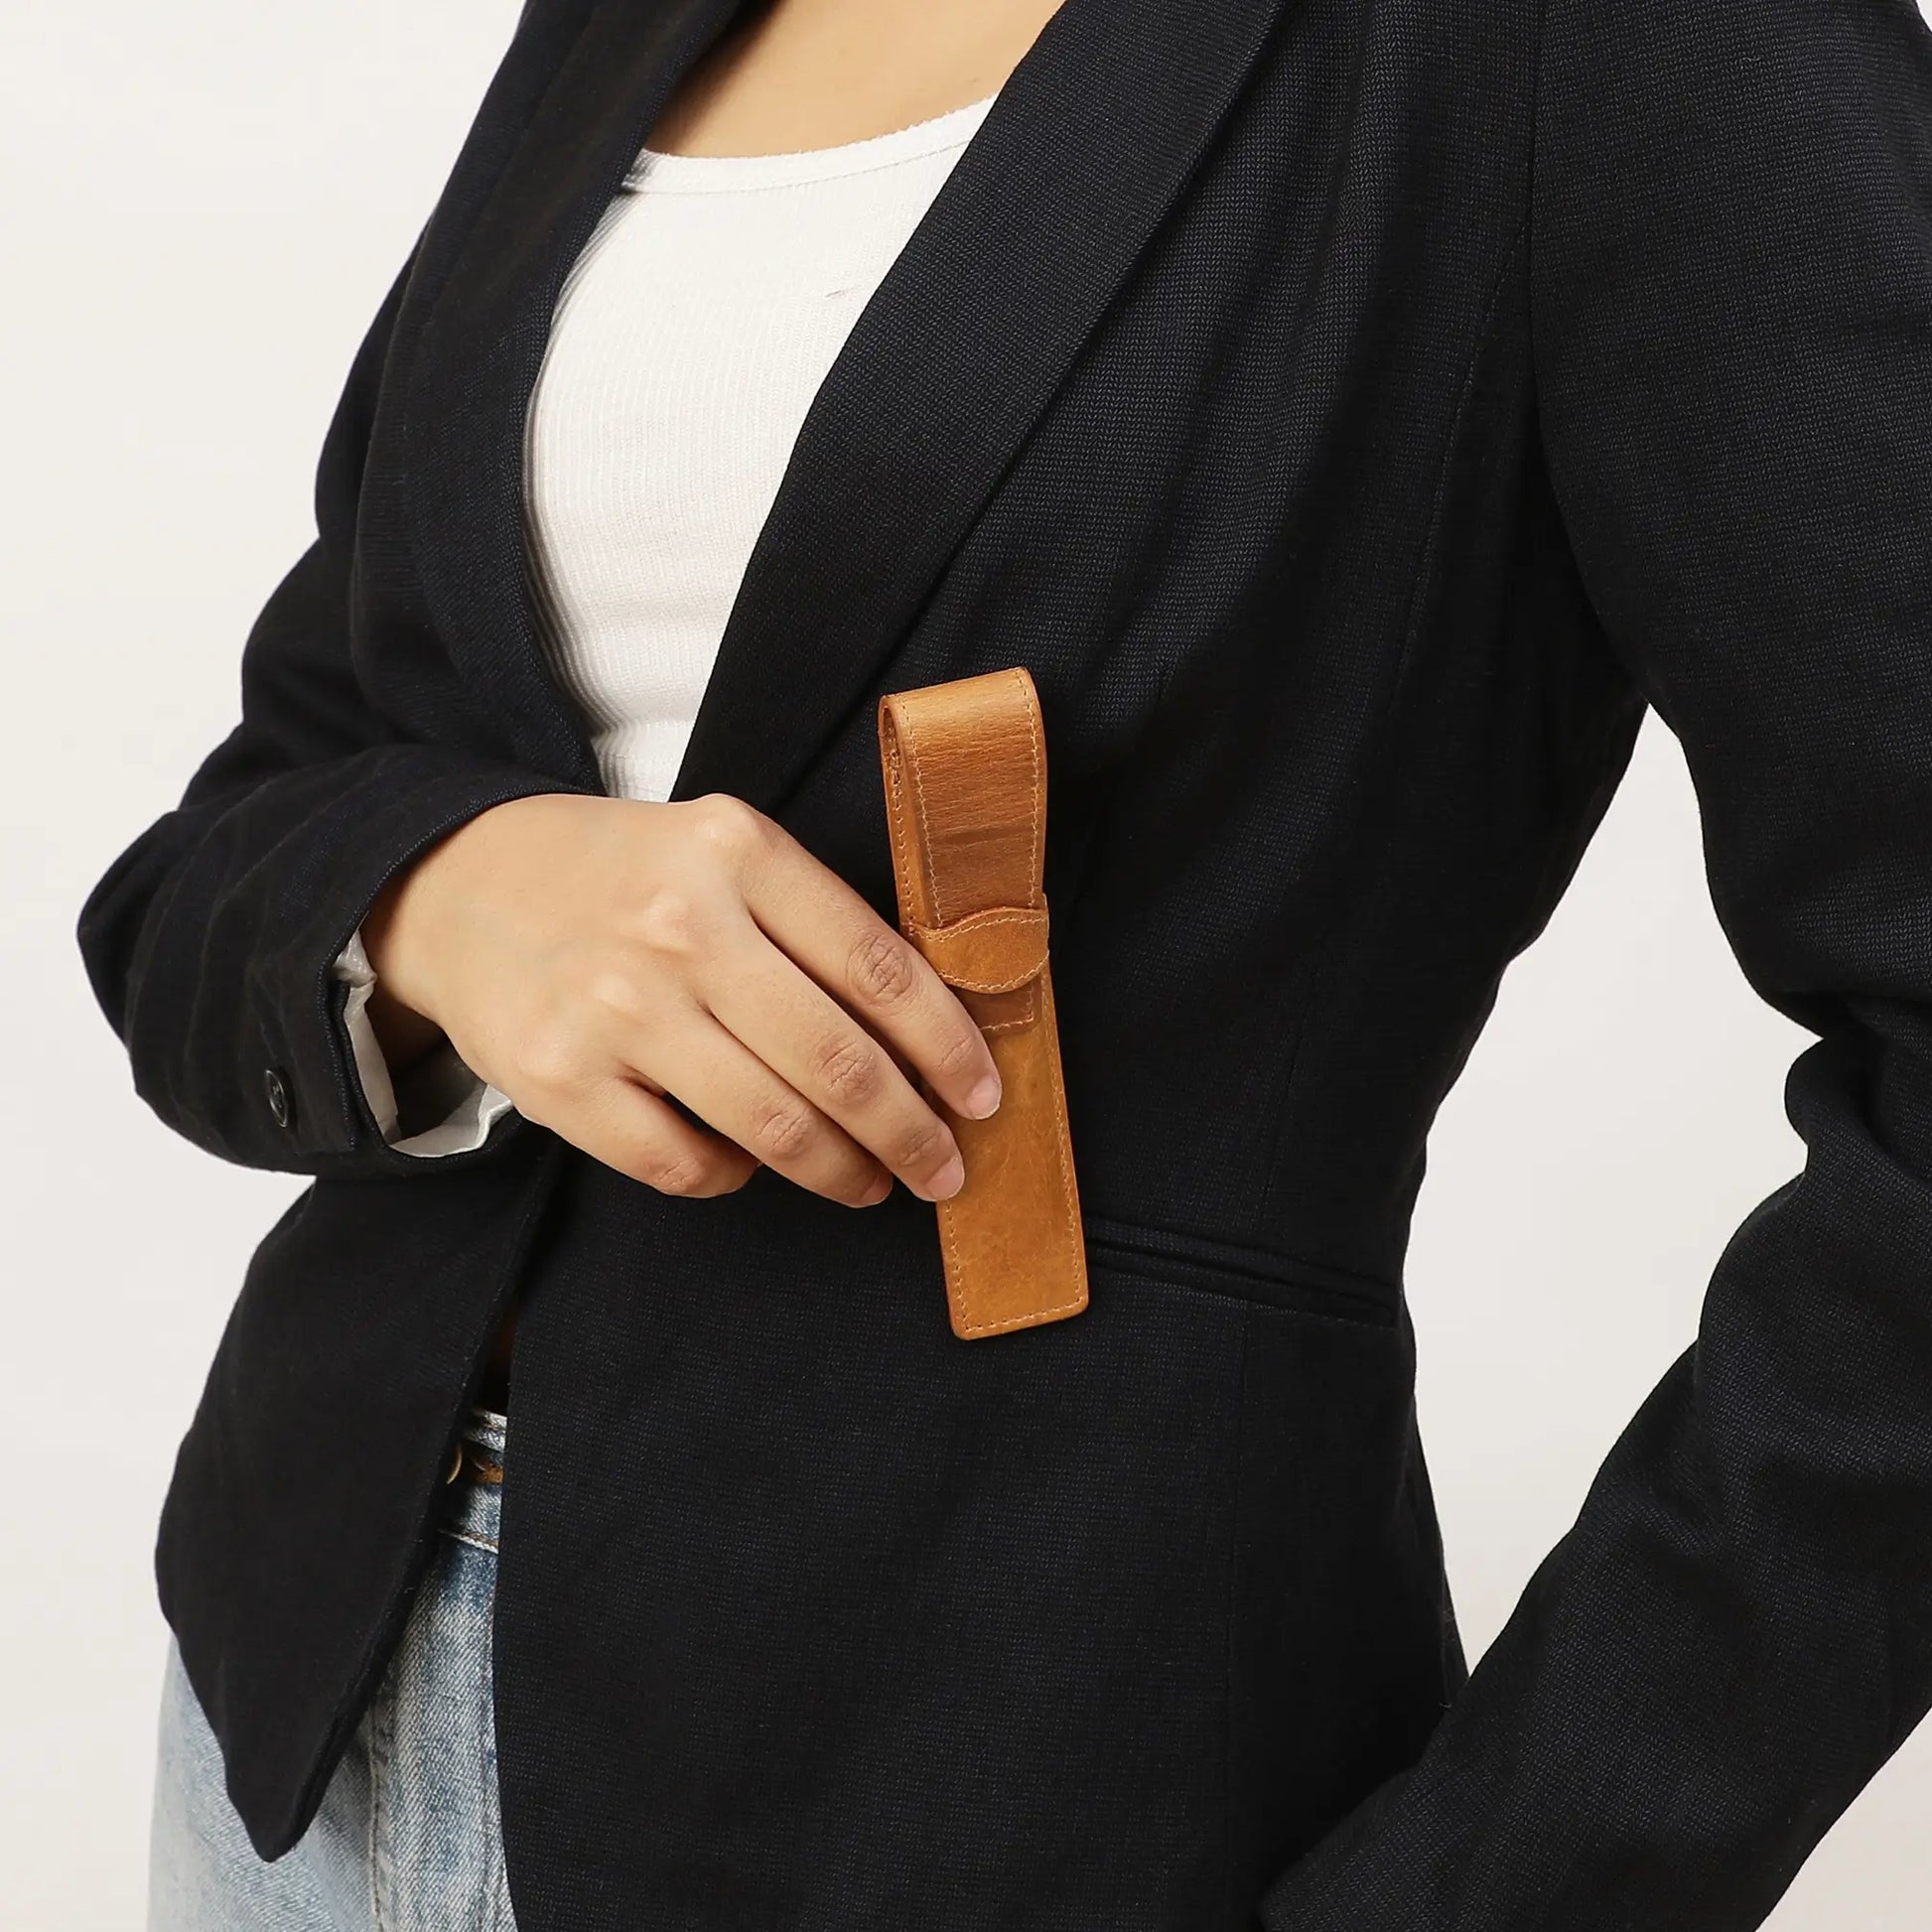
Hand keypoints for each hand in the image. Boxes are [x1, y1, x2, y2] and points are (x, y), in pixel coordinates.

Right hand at [360, 792, 1000, 1204]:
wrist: (462, 887)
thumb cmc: (625, 878)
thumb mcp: (722, 853)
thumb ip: (815, 921)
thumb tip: (933, 1033)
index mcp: (737, 854)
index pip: (879, 967)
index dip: (948, 1047)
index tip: (983, 1096)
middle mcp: (678, 926)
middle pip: (837, 1061)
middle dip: (912, 1132)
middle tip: (945, 1169)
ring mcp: (614, 1009)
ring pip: (771, 1126)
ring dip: (842, 1171)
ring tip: (871, 1183)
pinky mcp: (561, 1081)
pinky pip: (685, 1166)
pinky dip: (735, 1178)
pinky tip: (751, 1163)